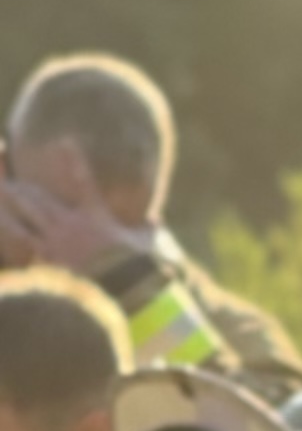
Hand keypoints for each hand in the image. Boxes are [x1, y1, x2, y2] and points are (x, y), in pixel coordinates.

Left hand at [0, 172, 145, 277]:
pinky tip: (1, 221)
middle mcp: (69, 223)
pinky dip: (10, 229)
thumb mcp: (146, 247)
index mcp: (94, 217)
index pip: (84, 181)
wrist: (120, 289)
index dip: (74, 159)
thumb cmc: (136, 267)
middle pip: (38, 196)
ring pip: (25, 212)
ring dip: (10, 201)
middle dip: (23, 187)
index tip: (64, 141)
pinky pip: (21, 240)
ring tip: (1, 192)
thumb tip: (156, 220)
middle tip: (10, 181)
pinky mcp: (44, 258)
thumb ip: (148, 231)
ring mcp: (54, 240)